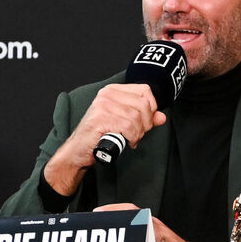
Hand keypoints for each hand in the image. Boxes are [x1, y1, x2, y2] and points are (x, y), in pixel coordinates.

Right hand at [43, 84, 166, 195]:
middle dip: (145, 124)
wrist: (79, 150)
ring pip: (137, 117)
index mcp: (113, 91)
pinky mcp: (101, 119)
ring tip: (129, 139)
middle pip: (143, 105)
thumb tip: (161, 117)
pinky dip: (131, 138)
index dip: (150, 108)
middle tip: (136, 134)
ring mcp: (103, 106)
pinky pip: (129, 127)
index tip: (144, 121)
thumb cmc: (100, 136)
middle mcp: (107, 94)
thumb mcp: (125, 123)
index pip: (145, 91)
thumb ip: (144, 118)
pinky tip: (125, 142)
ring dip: (138, 134)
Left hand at [95, 203, 213, 241]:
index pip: (131, 210)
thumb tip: (113, 236)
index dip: (114, 209)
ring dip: (131, 239)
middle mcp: (158, 230)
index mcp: (152, 225)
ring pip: (146, 235)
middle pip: (136, 220)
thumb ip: (137, 237)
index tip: (98, 212)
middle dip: (118, 222)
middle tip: (101, 226)